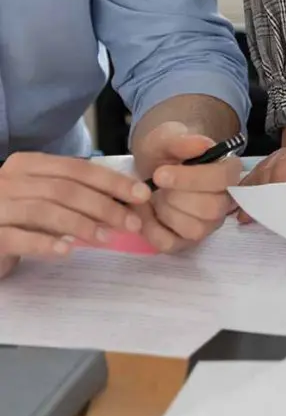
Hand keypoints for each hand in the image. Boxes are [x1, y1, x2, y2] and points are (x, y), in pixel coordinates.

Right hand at [0, 153, 150, 276]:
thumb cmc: (19, 218)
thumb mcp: (47, 199)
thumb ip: (77, 194)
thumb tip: (128, 200)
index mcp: (28, 165)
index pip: (77, 169)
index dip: (112, 181)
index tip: (142, 195)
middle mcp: (9, 180)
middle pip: (64, 189)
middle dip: (104, 205)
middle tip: (132, 223)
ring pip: (44, 210)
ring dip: (81, 224)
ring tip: (107, 238)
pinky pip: (18, 237)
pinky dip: (44, 243)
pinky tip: (67, 250)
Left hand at [133, 122, 239, 250]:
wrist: (149, 168)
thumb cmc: (163, 153)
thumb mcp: (166, 138)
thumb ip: (181, 141)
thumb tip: (202, 144)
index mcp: (227, 172)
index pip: (222, 180)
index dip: (191, 179)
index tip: (159, 174)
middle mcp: (224, 201)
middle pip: (210, 209)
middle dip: (174, 197)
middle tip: (154, 185)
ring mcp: (208, 224)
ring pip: (194, 229)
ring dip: (164, 213)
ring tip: (151, 198)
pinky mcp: (187, 240)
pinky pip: (172, 244)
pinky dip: (151, 230)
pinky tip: (144, 214)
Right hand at [239, 124, 285, 222]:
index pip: (280, 169)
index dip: (272, 185)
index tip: (268, 205)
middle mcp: (276, 160)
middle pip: (261, 177)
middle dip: (255, 197)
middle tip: (248, 218)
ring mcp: (267, 166)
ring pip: (252, 181)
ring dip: (247, 198)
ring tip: (241, 218)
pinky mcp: (263, 174)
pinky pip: (251, 184)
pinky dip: (246, 196)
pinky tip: (240, 211)